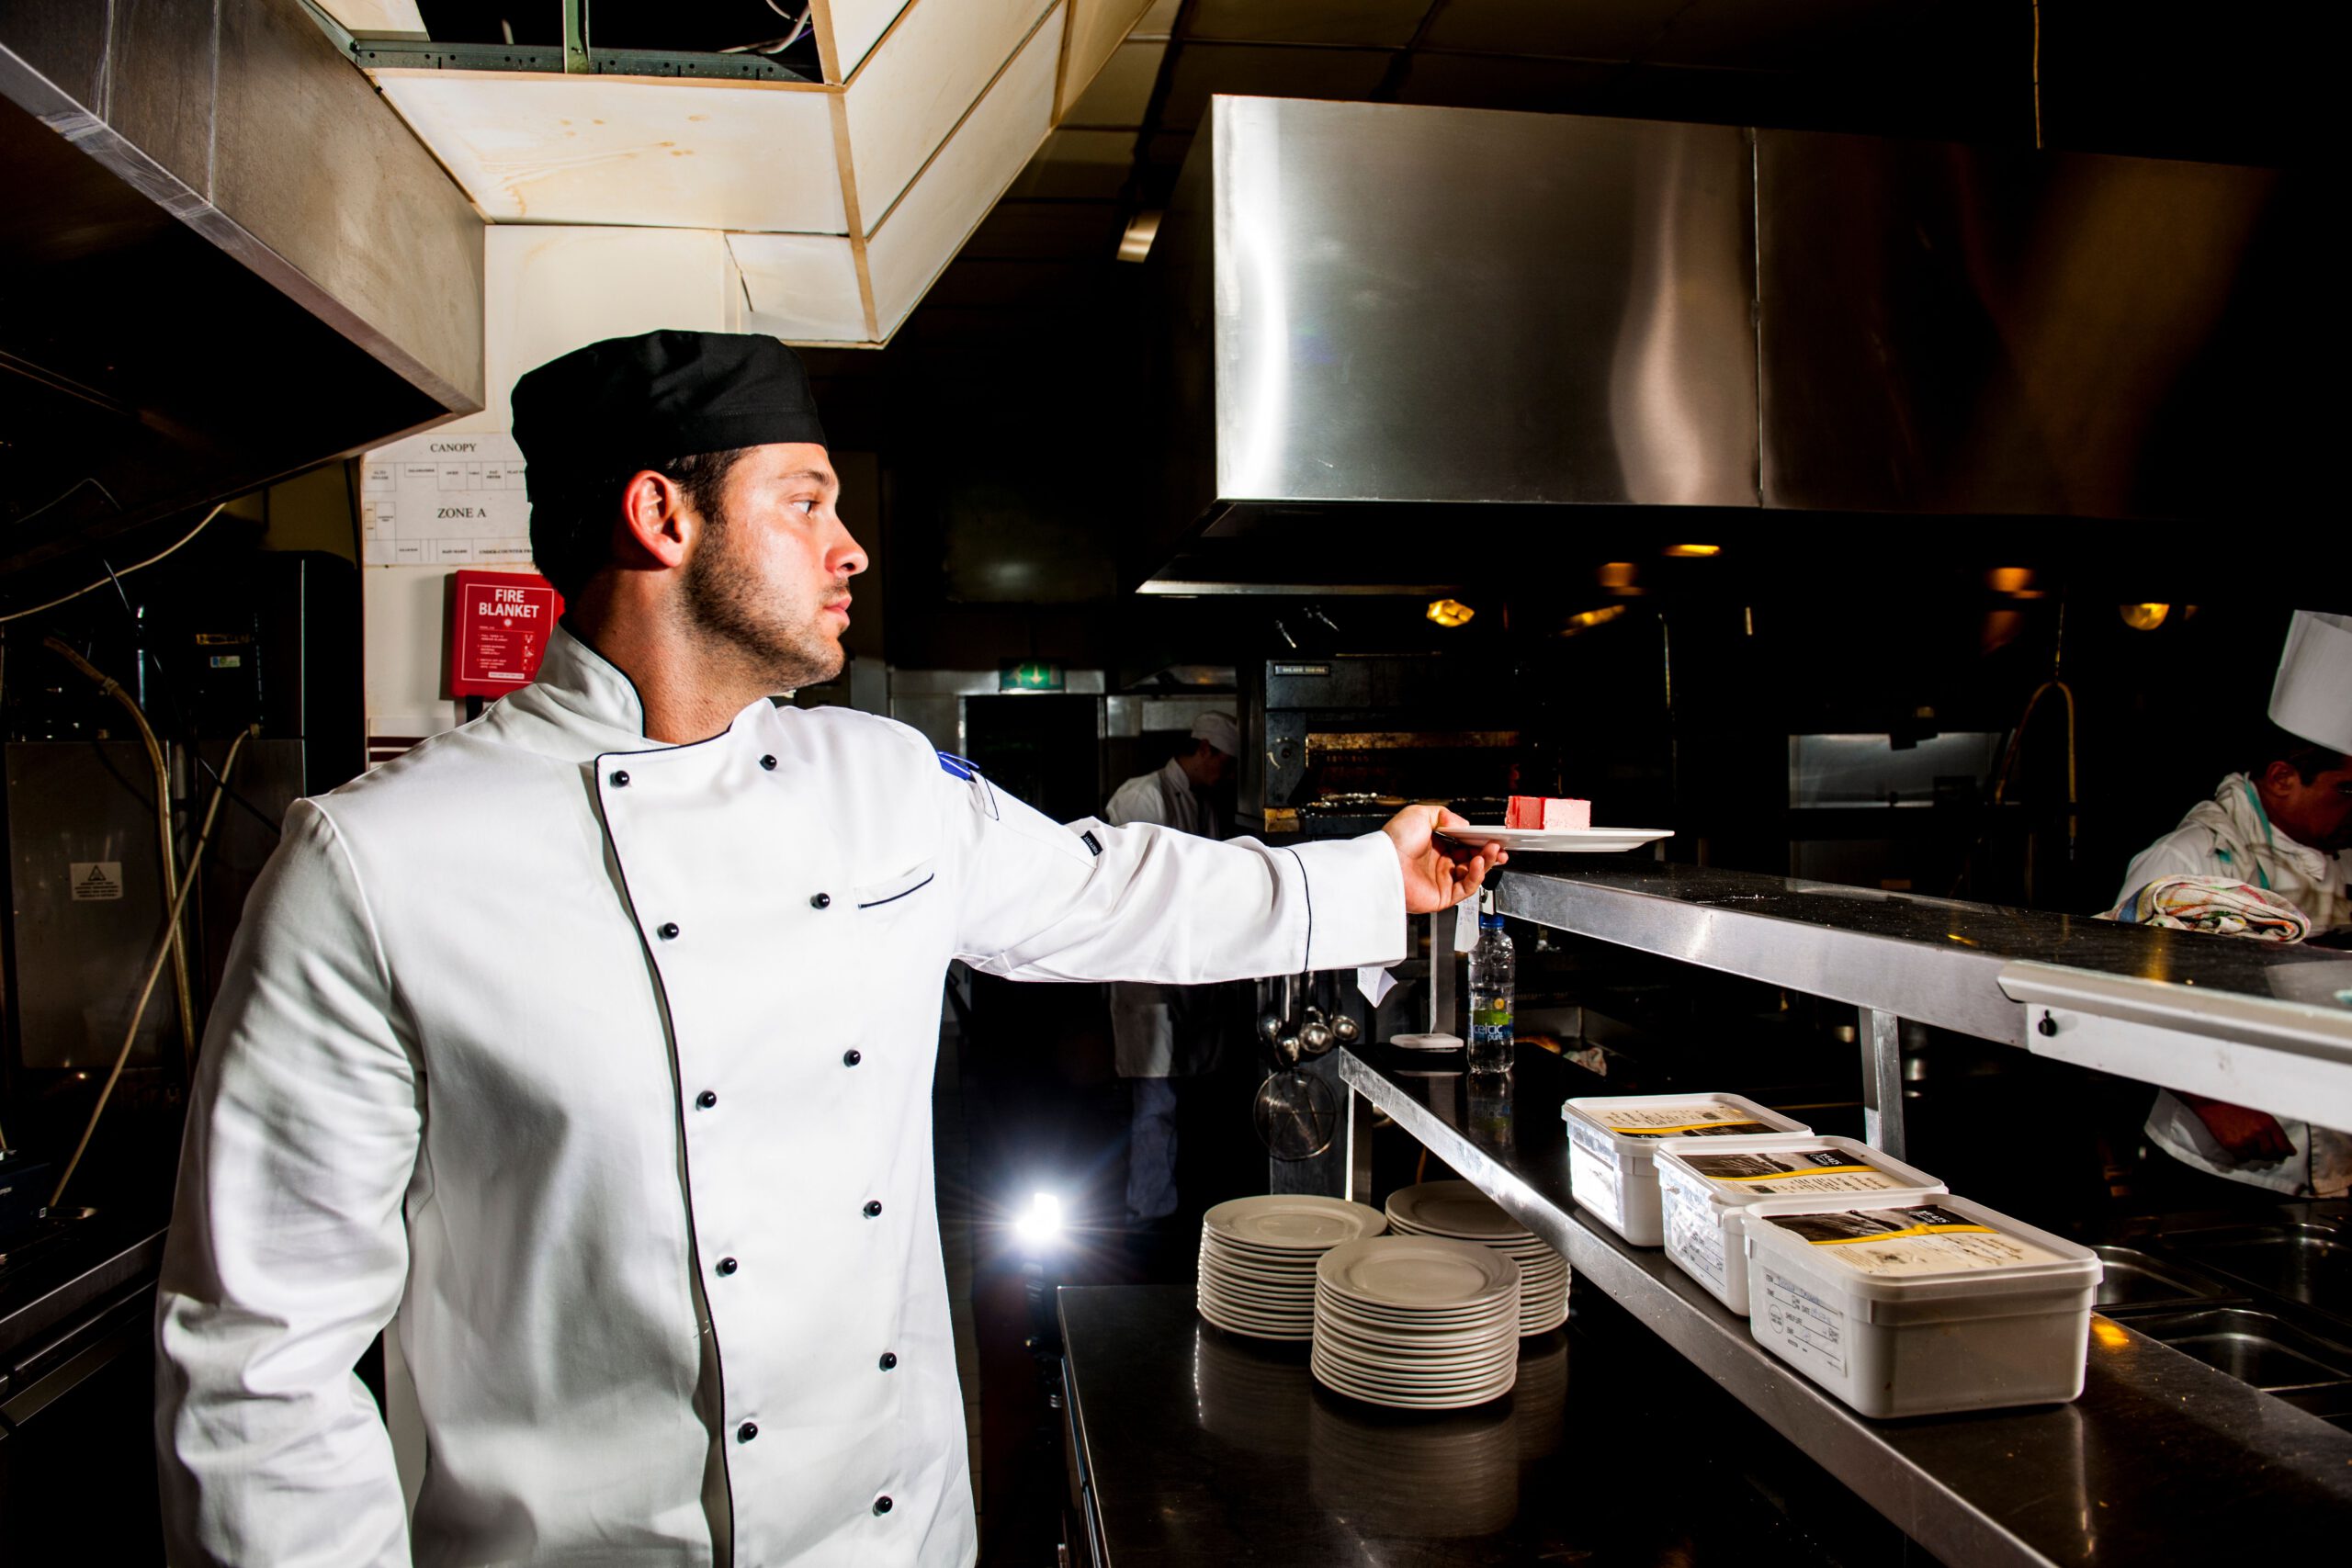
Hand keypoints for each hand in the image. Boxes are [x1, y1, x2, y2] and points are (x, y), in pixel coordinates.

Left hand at [1381, 804, 1506, 914]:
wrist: (1384, 864)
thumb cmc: (1394, 841)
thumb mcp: (1419, 814)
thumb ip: (1443, 815)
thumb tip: (1463, 825)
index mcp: (1434, 846)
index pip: (1464, 844)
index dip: (1480, 841)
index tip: (1493, 836)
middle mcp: (1439, 864)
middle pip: (1472, 859)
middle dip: (1489, 853)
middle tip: (1499, 846)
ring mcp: (1441, 881)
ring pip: (1473, 874)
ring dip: (1486, 862)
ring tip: (1492, 851)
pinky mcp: (1442, 896)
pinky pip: (1466, 888)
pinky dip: (1476, 876)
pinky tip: (1479, 863)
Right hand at [2187, 1098, 2294, 1163]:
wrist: (2214, 1103)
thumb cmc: (2238, 1107)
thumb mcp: (2260, 1114)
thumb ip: (2274, 1130)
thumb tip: (2289, 1150)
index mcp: (2268, 1123)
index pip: (2283, 1146)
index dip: (2285, 1152)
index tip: (2285, 1154)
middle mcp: (2259, 1132)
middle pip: (2271, 1154)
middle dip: (2270, 1155)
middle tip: (2266, 1152)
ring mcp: (2245, 1139)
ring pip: (2257, 1156)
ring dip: (2255, 1153)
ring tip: (2249, 1144)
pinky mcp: (2232, 1145)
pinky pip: (2244, 1158)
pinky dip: (2244, 1156)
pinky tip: (2241, 1147)